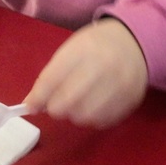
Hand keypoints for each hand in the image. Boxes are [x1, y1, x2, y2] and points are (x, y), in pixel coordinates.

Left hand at [24, 18, 148, 128]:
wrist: (135, 42)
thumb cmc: (96, 46)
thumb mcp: (72, 50)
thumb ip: (51, 75)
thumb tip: (31, 104)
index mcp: (84, 48)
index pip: (53, 78)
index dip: (38, 97)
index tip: (30, 106)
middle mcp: (103, 66)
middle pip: (68, 101)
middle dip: (55, 108)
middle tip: (56, 105)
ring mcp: (119, 84)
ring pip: (85, 116)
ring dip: (74, 115)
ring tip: (77, 104)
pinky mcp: (130, 100)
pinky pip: (102, 121)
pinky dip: (92, 119)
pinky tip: (93, 106)